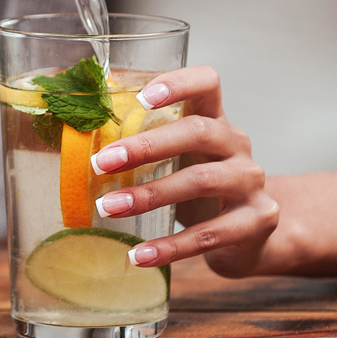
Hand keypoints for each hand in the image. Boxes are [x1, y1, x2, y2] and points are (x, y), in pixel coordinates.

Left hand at [90, 66, 279, 277]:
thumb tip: (79, 143)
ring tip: (109, 208)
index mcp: (216, 120)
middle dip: (146, 147)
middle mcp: (237, 145)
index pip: (207, 83)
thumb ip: (146, 146)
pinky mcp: (257, 221)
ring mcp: (251, 182)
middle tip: (101, 162)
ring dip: (150, 195)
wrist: (253, 234)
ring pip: (202, 181)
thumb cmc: (201, 187)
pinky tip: (139, 254)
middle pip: (198, 132)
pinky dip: (171, 247)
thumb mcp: (180, 158)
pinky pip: (211, 234)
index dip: (178, 83)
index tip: (141, 98)